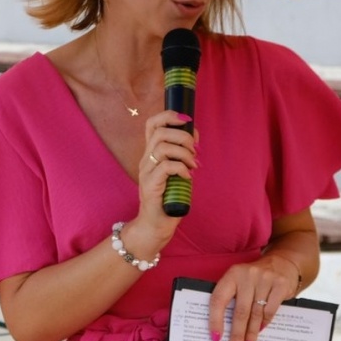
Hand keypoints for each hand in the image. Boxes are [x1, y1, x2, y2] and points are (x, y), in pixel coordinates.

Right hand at [136, 109, 198, 229]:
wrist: (156, 224)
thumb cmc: (169, 198)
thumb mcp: (177, 171)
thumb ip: (182, 155)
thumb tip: (195, 138)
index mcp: (151, 153)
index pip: (152, 124)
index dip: (169, 116)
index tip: (187, 121)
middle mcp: (146, 159)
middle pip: (160, 132)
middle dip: (183, 136)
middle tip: (194, 151)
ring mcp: (146, 172)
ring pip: (163, 147)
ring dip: (184, 153)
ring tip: (192, 165)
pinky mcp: (150, 185)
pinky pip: (166, 166)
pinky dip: (181, 168)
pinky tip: (187, 176)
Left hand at [206, 256, 302, 340]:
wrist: (283, 262)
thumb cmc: (255, 278)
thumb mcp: (240, 281)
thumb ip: (231, 298)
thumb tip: (222, 329)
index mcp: (231, 275)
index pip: (218, 300)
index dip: (215, 321)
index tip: (215, 339)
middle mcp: (247, 275)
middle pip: (239, 312)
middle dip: (236, 335)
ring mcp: (265, 279)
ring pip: (255, 314)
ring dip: (251, 334)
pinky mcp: (280, 285)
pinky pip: (270, 310)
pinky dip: (265, 323)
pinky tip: (260, 331)